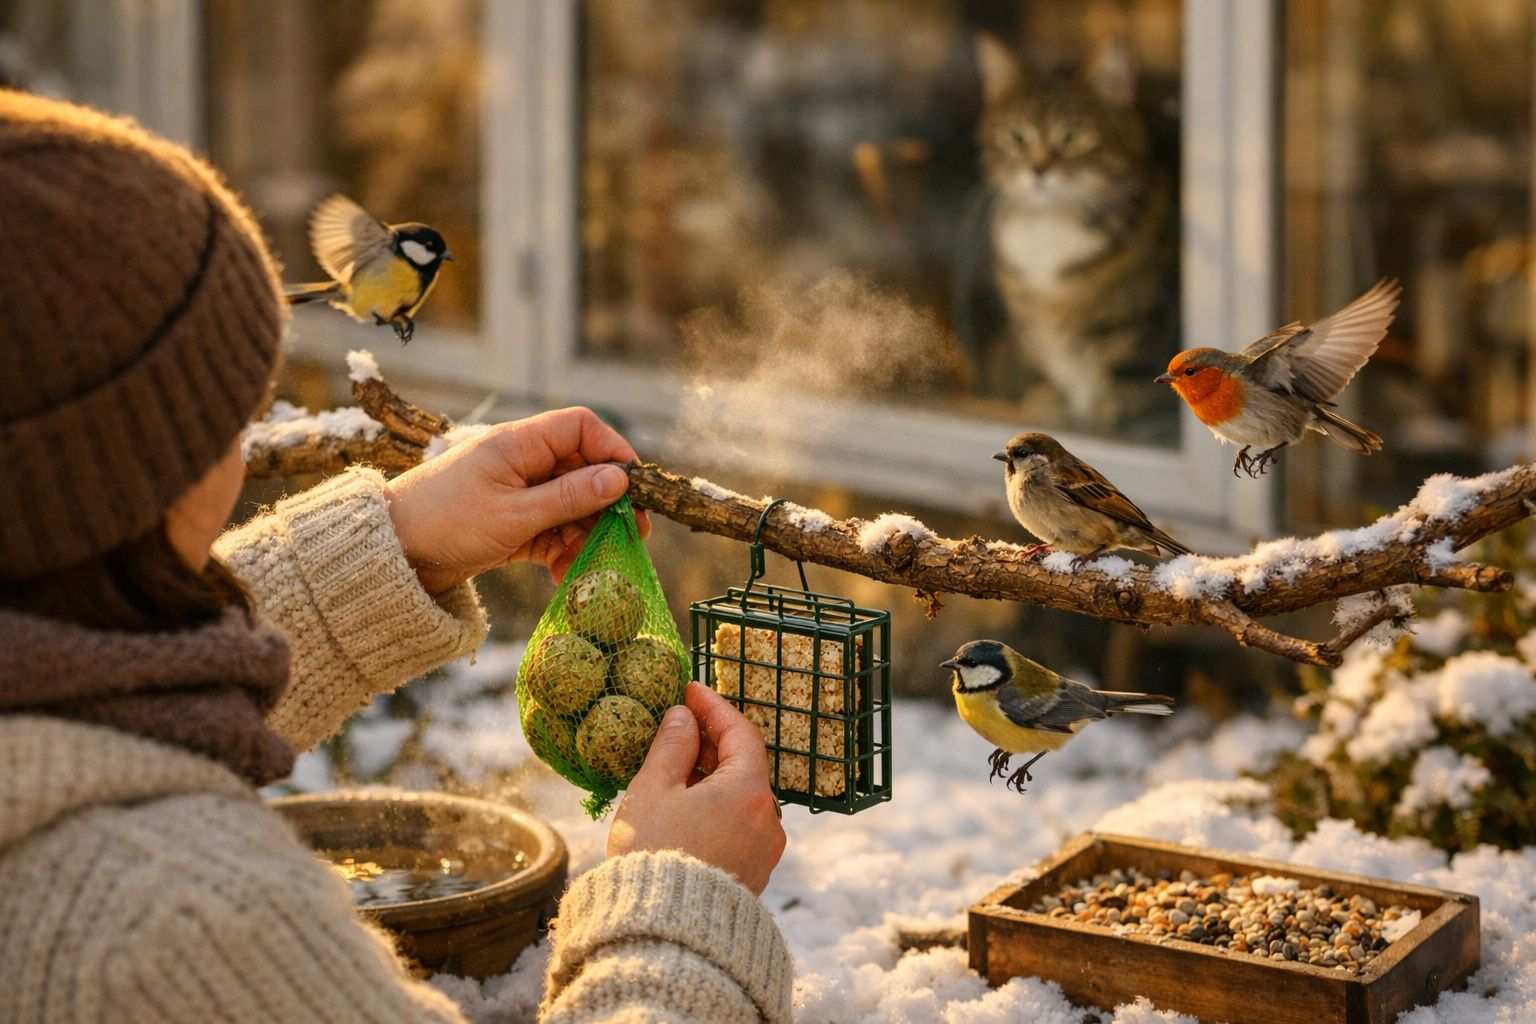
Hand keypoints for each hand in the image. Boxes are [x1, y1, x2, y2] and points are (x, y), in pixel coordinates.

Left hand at [383, 407, 650, 593]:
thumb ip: (570, 497)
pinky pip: (550, 531)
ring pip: (570, 505)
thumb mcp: (515, 515)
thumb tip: (620, 480)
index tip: (634, 487)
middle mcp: (520, 462)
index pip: (581, 428)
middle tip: (632, 537)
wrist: (391, 558)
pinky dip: (561, 551)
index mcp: (519, 443)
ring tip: (589, 567)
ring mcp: (515, 492)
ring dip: (584, 535)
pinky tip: (562, 576)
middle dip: (606, 505)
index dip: (613, 451)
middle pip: (582, 470)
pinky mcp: (509, 522)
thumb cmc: (445, 525)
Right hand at [607, 682, 785, 894]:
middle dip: (711, 743)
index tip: (690, 690)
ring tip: (674, 767)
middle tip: (678, 725)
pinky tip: (685, 806)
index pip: (740, 733)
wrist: (663, 934)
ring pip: (742, 797)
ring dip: (712, 777)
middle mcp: (768, 820)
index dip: (714, 707)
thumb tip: (682, 717)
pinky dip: (717, 806)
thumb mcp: (653, 790)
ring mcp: (764, 851)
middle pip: (745, 765)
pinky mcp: (753, 874)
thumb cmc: (654, 854)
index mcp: (749, 792)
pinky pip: (739, 825)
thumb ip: (671, 746)